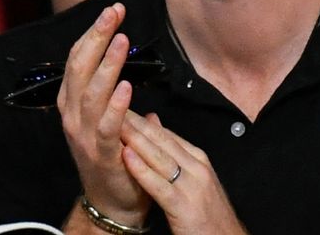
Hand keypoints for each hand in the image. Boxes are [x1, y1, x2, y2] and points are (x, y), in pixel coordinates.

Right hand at [58, 3, 151, 227]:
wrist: (114, 204)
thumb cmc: (114, 155)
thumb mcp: (109, 117)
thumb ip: (114, 91)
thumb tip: (126, 63)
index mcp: (73, 104)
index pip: (77, 60)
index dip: (93, 33)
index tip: (111, 11)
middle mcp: (73, 117)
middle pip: (80, 69)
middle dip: (96, 38)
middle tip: (113, 14)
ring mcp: (85, 136)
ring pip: (91, 93)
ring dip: (107, 65)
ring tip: (122, 41)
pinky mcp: (102, 155)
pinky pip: (107, 126)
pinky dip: (117, 105)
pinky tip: (128, 86)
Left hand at [121, 112, 247, 234]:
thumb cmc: (207, 214)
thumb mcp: (193, 180)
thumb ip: (175, 154)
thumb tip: (155, 123)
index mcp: (199, 160)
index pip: (166, 134)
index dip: (142, 120)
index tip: (121, 106)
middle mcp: (197, 168)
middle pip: (162, 140)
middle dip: (136, 123)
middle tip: (112, 104)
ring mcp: (192, 186)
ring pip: (160, 157)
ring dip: (136, 139)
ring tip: (116, 123)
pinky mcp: (184, 207)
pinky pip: (159, 185)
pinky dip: (142, 169)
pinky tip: (126, 157)